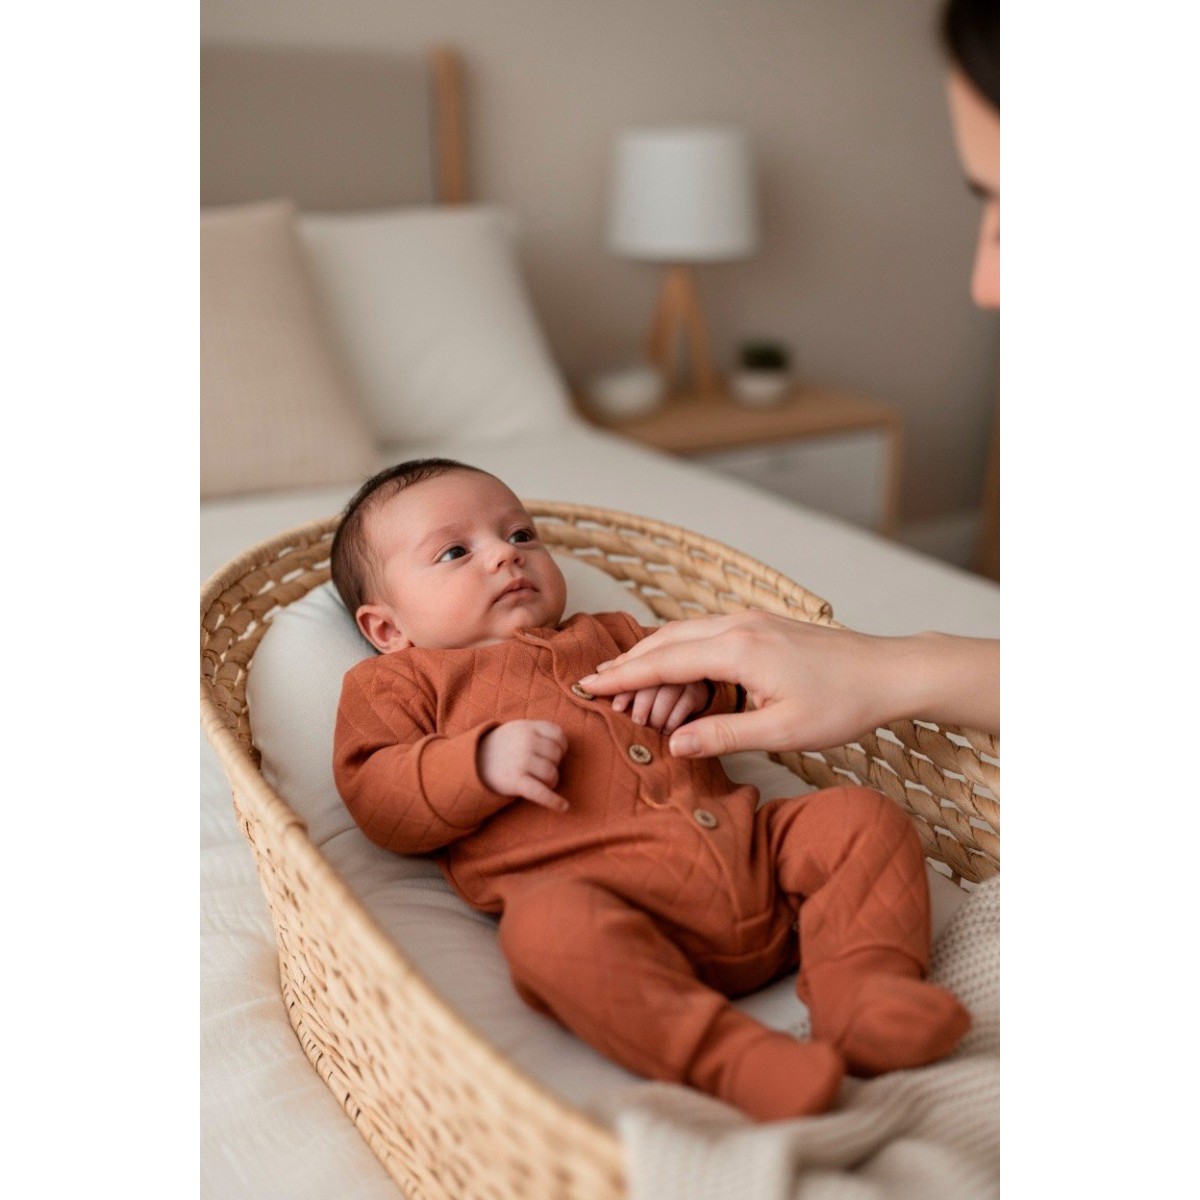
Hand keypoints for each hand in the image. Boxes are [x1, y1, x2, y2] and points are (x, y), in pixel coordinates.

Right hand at [478, 720, 569, 811]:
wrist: (472, 762)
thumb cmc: (501, 747)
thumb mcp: (517, 729)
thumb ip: (538, 731)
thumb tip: (562, 744)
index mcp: (527, 728)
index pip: (558, 735)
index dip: (562, 746)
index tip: (556, 754)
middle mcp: (526, 742)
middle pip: (556, 755)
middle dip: (554, 765)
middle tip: (540, 769)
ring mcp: (521, 761)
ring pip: (552, 774)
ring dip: (551, 782)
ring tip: (541, 783)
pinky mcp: (516, 781)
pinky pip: (541, 793)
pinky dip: (554, 801)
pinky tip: (564, 807)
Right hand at [578, 612, 998, 757]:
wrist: (890, 672)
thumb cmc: (842, 702)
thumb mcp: (781, 731)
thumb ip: (722, 735)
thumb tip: (674, 745)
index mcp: (737, 650)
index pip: (664, 661)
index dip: (624, 676)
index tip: (590, 686)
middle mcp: (738, 626)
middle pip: (667, 640)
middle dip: (630, 663)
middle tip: (598, 684)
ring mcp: (751, 621)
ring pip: (686, 633)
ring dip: (656, 658)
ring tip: (633, 689)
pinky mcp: (763, 627)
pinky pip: (708, 634)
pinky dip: (683, 652)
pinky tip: (679, 674)